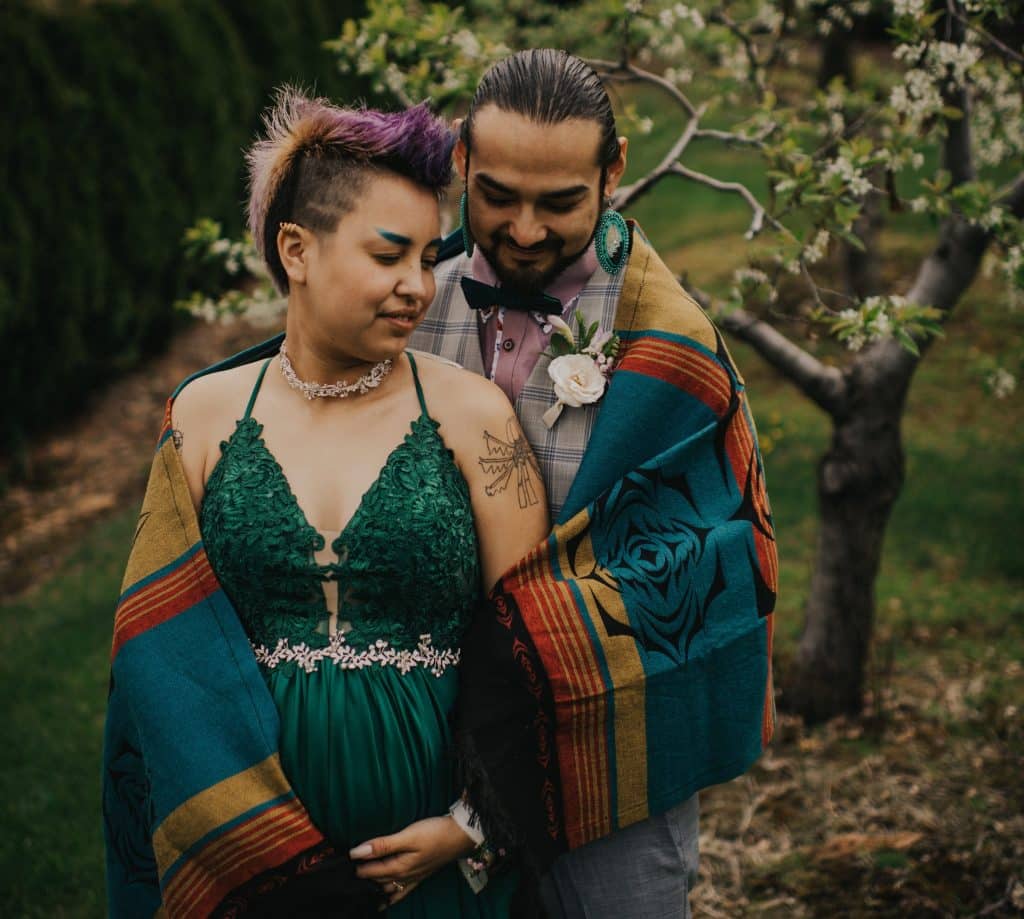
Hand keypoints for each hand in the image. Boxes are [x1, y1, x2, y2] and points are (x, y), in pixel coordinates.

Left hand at [349, 815, 476, 905]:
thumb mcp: (408, 836)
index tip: (340, 862)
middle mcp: (404, 876)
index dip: (355, 866)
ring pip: (387, 887)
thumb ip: (383, 845)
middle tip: (345, 873)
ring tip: (359, 886)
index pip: (369, 870)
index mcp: (399, 867)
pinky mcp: (421, 875)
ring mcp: (413, 878)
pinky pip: (401, 892)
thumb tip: (358, 852)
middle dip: (361, 877)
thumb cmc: (435, 832)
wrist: (462, 835)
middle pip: (376, 879)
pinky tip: (384, 901)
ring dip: (374, 887)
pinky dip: (390, 897)